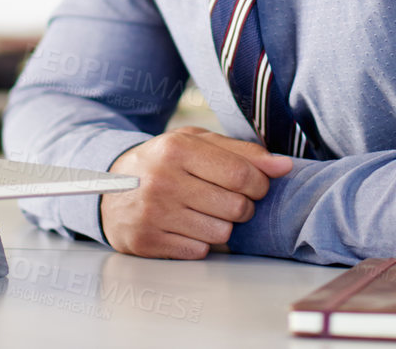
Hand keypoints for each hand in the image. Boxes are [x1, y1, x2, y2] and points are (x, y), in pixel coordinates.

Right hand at [101, 126, 292, 258]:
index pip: (242, 175)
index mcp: (177, 149)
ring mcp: (152, 214)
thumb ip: (243, 152)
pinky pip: (199, 252)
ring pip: (221, 233)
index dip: (260, 184)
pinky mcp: (146, 241)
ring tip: (204, 212)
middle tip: (229, 200)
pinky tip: (186, 226)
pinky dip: (200, 242)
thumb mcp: (197, 143)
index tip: (257, 185)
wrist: (111, 186)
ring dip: (222, 226)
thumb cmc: (164, 162)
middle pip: (236, 207)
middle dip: (243, 206)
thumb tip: (284, 166)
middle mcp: (162, 180)